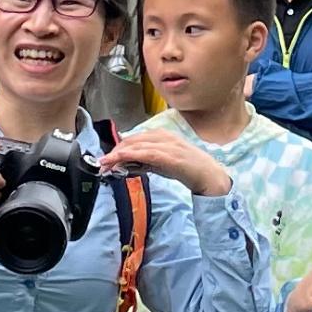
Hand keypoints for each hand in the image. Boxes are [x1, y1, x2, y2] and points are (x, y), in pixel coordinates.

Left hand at [103, 127, 231, 201]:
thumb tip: (126, 164)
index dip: (118, 148)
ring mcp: (168, 145)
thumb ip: (145, 162)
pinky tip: (121, 160)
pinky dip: (132, 155)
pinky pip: (148, 154)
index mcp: (162, 135)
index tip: (106, 159)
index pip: (134, 139)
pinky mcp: (171, 156)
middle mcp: (164, 136)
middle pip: (132, 140)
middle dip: (115, 152)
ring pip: (137, 146)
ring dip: (119, 154)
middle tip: (102, 164)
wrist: (210, 176)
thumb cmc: (188, 169)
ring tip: (106, 164)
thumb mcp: (162, 164)